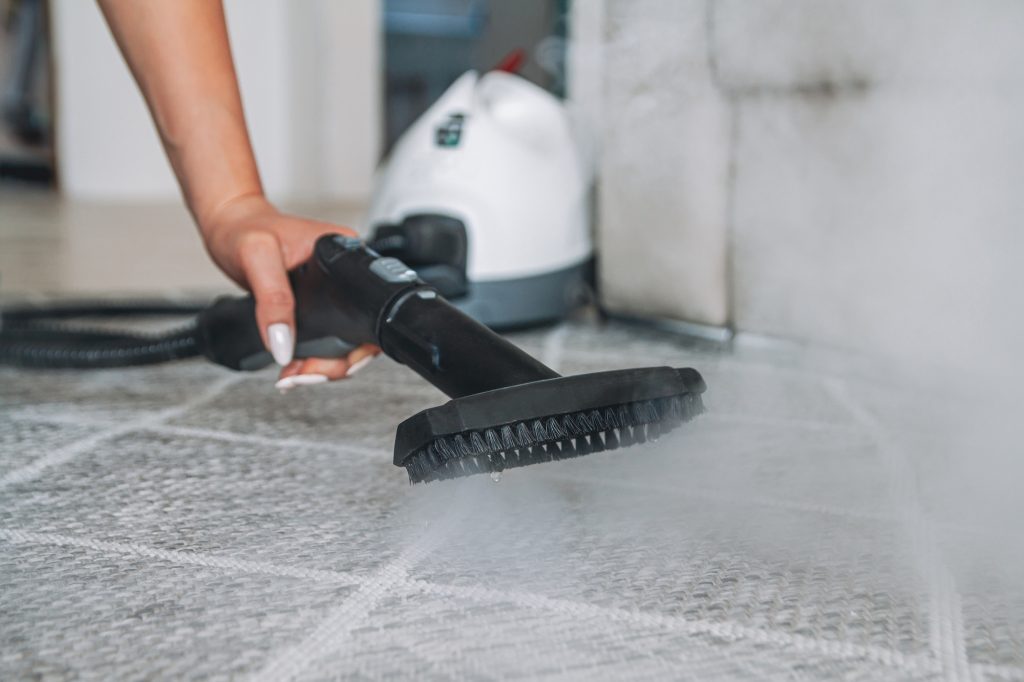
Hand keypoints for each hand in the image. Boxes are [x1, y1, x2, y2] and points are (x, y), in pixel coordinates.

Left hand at [201, 194, 379, 389]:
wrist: (228, 222)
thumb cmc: (243, 228)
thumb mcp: (257, 258)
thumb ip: (273, 300)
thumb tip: (284, 345)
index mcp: (347, 254)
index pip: (367, 311)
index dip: (353, 347)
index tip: (322, 365)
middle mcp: (346, 275)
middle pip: (360, 335)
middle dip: (333, 365)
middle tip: (300, 376)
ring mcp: (333, 291)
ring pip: (344, 341)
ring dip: (321, 365)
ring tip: (291, 376)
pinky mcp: (317, 301)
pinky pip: (327, 336)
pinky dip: (312, 356)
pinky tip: (292, 365)